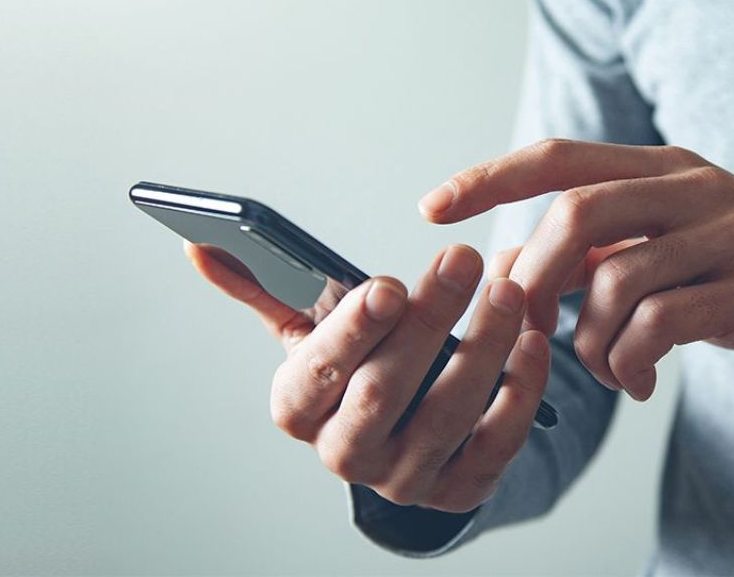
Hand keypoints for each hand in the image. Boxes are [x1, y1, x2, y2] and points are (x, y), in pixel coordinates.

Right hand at [184, 242, 548, 512]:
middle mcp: (347, 453)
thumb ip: (265, 289)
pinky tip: (533, 342)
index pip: (314, 377)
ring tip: (506, 289)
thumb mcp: (310, 333)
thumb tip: (199, 246)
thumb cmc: (357, 367)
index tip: (386, 285)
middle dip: (424, 324)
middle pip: (383, 392)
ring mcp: (407, 477)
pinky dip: (520, 393)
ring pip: (446, 414)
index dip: (350, 332)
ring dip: (482, 348)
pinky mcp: (462, 487)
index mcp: (300, 410)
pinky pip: (496, 443)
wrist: (406, 436)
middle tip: (461, 259)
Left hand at [419, 139, 733, 399]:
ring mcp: (728, 235)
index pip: (558, 158)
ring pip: (615, 278)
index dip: (488, 179)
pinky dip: (629, 362)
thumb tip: (515, 267)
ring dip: (589, 340)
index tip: (433, 208)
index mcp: (665, 168)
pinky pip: (658, 324)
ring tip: (607, 368)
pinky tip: (640, 383)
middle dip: (536, 279)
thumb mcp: (673, 246)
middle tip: (534, 330)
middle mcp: (694, 188)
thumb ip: (604, 249)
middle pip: (577, 213)